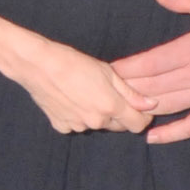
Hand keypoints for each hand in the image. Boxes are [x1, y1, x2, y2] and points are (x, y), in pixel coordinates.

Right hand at [12, 36, 155, 134]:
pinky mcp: (61, 126)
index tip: (139, 107)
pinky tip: (70, 99)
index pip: (138, 125)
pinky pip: (76, 125)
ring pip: (97, 125)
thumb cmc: (74, 63)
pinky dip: (78, 116)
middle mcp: (96, 122)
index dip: (142, 116)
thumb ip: (131, 93)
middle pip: (118, 126)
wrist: (38, 65)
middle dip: (119, 115)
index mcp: (111, 107)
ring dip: (97, 115)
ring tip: (86, 93)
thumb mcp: (108, 72)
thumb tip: (151, 105)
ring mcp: (77, 126)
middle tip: (109, 94)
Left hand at [112, 0, 189, 142]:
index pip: (152, 62)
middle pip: (154, 86)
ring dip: (142, 109)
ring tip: (119, 110)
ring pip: (168, 106)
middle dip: (127, 89)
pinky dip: (171, 134)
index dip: (127, 68)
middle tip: (104, 91)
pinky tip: (151, 137)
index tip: (108, 70)